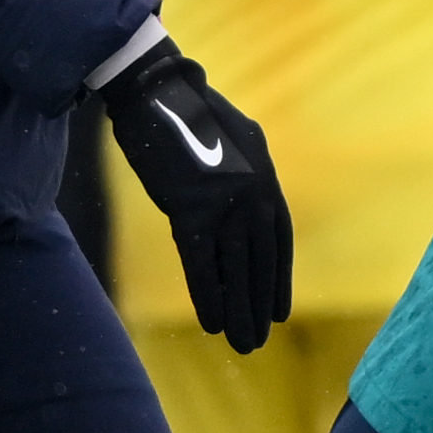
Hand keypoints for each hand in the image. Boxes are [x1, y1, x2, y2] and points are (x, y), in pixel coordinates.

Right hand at [96, 29, 293, 348]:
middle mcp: (253, 191)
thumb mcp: (230, 138)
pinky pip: (202, 263)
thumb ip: (241, 173)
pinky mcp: (190, 209)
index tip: (277, 311)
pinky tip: (211, 322)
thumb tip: (244, 209)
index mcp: (265, 174)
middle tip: (259, 340)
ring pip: (236, 268)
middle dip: (259, 304)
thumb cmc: (183, 111)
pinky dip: (208, 296)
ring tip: (242, 343)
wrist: (152, 89)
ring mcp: (224, 201)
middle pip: (261, 260)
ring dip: (239, 310)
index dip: (278, 279)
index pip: (279, 239)